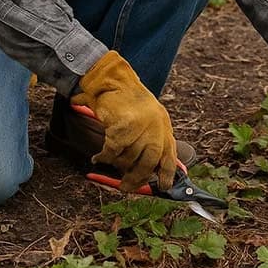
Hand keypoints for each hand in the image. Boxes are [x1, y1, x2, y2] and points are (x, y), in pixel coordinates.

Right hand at [70, 51, 176, 190]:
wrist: (113, 81)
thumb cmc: (128, 101)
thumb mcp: (148, 118)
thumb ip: (150, 140)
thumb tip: (148, 171)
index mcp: (163, 125)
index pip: (169, 155)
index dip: (166, 173)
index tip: (162, 186)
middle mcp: (156, 126)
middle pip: (149, 161)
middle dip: (137, 178)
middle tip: (126, 186)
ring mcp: (141, 126)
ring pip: (128, 157)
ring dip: (116, 164)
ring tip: (108, 161)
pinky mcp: (124, 125)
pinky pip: (113, 151)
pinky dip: (104, 157)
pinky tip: (98, 158)